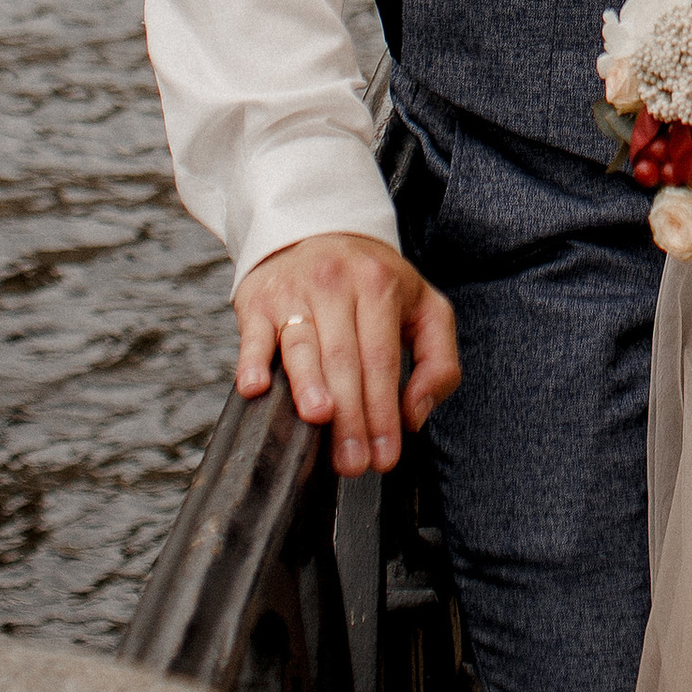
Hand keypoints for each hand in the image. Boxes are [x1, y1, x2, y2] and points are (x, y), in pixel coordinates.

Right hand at [233, 232, 459, 480]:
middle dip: (351, 417)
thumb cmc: (374, 282)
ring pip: (302, 345)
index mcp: (380, 286)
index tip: (385, 455)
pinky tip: (256, 386)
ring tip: (319, 420)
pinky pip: (254, 334)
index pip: (383, 360)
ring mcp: (295, 292)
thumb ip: (438, 360)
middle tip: (353, 462)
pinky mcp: (258, 301)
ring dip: (309, 386)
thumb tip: (414, 415)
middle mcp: (336, 284)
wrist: (318, 228)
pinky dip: (253, 360)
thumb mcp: (424, 307)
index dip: (384, 412)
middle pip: (345, 359)